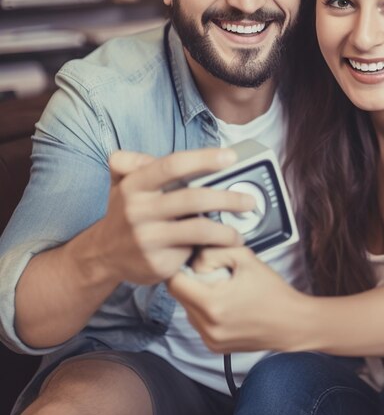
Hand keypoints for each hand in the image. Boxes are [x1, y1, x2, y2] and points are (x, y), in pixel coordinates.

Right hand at [89, 148, 254, 285]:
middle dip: (226, 198)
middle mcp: (138, 210)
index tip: (231, 156)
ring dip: (226, 230)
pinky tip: (227, 246)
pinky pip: (193, 251)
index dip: (203, 159)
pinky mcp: (156, 262)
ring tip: (241, 230)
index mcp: (134, 185)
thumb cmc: (125, 212)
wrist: (103, 255)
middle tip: (248, 200)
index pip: (173, 165)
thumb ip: (138, 161)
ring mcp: (147, 238)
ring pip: (197, 229)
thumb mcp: (123, 182)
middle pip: (192, 198)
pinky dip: (214, 248)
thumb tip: (157, 151)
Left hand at [167, 246, 308, 353]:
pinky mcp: (214, 346)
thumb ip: (214, 252)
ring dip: (198, 296)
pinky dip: (206, 311)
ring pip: (187, 310)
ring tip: (224, 290)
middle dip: (192, 281)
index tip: (191, 261)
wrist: (292, 323)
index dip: (180, 267)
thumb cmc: (273, 292)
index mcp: (213, 304)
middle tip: (215, 274)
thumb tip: (194, 256)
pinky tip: (227, 304)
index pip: (174, 283)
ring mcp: (210, 340)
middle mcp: (207, 327)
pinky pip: (198, 323)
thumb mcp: (245, 258)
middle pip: (180, 296)